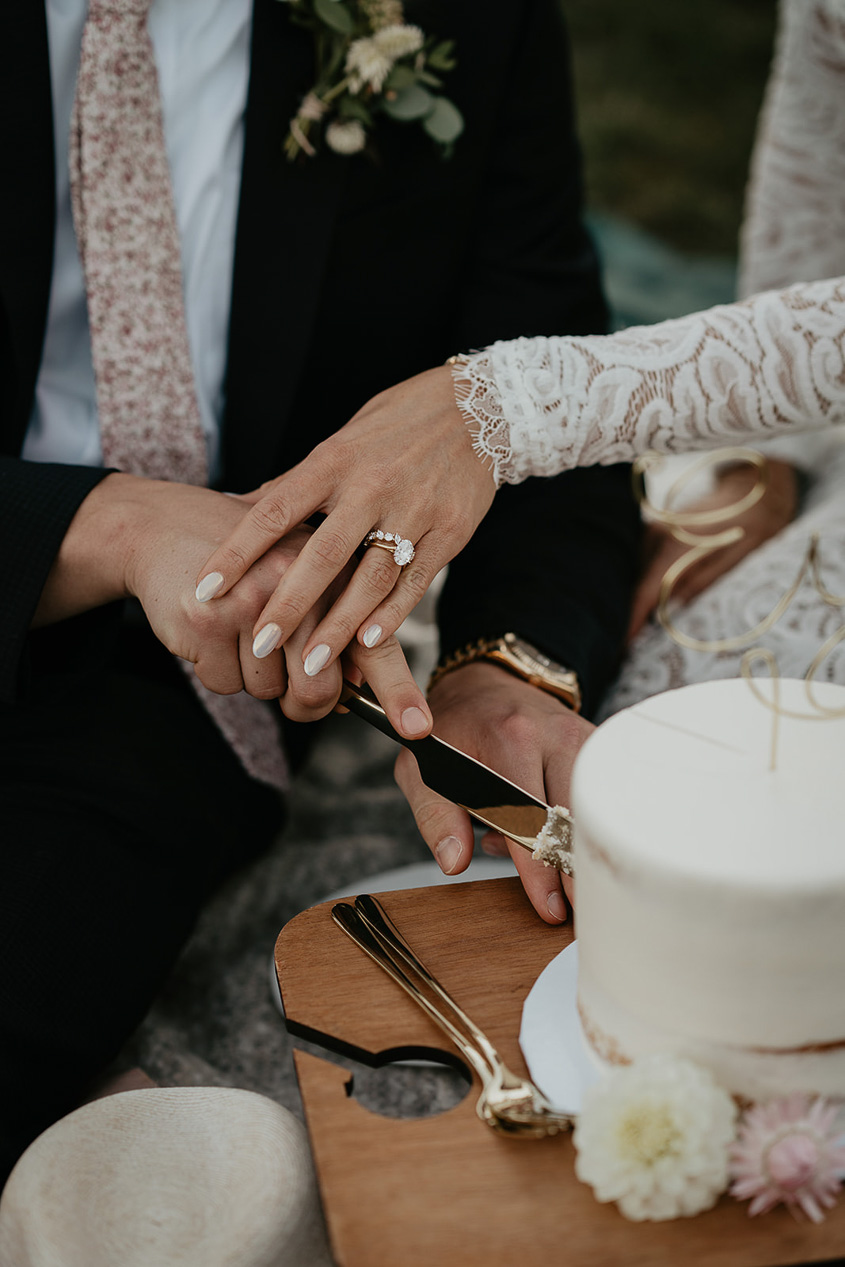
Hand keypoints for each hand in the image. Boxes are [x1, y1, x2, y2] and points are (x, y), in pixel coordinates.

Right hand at [35, 473, 431, 730]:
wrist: (169, 526)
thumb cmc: (251, 561)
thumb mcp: (305, 579)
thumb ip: (339, 630)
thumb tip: (354, 691)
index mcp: (339, 575)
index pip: (376, 644)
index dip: (398, 690)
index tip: (418, 728)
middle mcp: (304, 584)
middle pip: (316, 688)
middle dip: (303, 704)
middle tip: (292, 695)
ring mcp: (255, 600)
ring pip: (265, 692)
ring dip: (251, 677)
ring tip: (240, 629)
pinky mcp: (210, 617)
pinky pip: (224, 684)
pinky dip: (216, 669)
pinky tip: (211, 629)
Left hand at [193, 364, 495, 681]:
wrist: (482, 406)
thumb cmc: (398, 423)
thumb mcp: (341, 440)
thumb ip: (296, 483)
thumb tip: (237, 508)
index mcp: (334, 460)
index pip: (275, 511)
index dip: (237, 552)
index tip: (206, 588)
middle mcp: (371, 486)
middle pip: (322, 554)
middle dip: (288, 604)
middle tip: (258, 643)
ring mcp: (414, 510)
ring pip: (371, 577)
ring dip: (339, 624)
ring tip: (312, 664)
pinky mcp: (449, 532)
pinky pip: (416, 580)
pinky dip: (393, 614)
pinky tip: (369, 641)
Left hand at [393, 662, 594, 924]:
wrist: (486, 683)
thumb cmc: (453, 730)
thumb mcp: (422, 767)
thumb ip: (435, 815)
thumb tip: (454, 861)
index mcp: (509, 739)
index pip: (531, 815)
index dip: (540, 868)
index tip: (550, 907)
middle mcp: (554, 735)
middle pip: (576, 817)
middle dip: (577, 871)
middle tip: (579, 913)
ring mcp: (582, 738)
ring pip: (597, 810)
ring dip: (585, 853)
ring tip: (574, 887)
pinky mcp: (598, 746)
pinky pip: (603, 796)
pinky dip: (589, 828)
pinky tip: (567, 845)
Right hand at [627, 459, 800, 641]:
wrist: (755, 487)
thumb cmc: (753, 525)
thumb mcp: (739, 559)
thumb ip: (703, 583)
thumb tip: (671, 610)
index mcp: (676, 547)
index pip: (642, 593)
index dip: (629, 623)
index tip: (617, 650)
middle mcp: (656, 537)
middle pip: (632, 587)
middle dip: (627, 617)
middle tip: (621, 652)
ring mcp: (651, 532)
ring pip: (633, 576)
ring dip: (634, 601)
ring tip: (629, 632)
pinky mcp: (653, 532)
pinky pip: (640, 566)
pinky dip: (641, 585)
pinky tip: (645, 604)